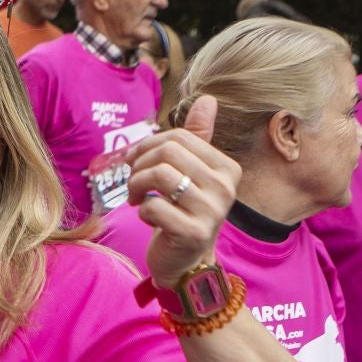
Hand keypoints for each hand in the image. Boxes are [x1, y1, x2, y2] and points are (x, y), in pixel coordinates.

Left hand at [124, 96, 240, 286]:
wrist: (186, 262)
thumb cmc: (184, 211)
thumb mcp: (190, 173)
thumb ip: (197, 138)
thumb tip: (208, 99)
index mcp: (227, 169)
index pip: (180, 137)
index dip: (148, 145)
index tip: (135, 161)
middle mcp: (225, 189)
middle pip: (169, 152)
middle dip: (140, 164)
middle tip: (134, 180)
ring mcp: (212, 212)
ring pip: (160, 175)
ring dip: (137, 185)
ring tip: (136, 196)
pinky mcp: (193, 234)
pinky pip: (154, 206)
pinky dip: (142, 209)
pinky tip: (147, 216)